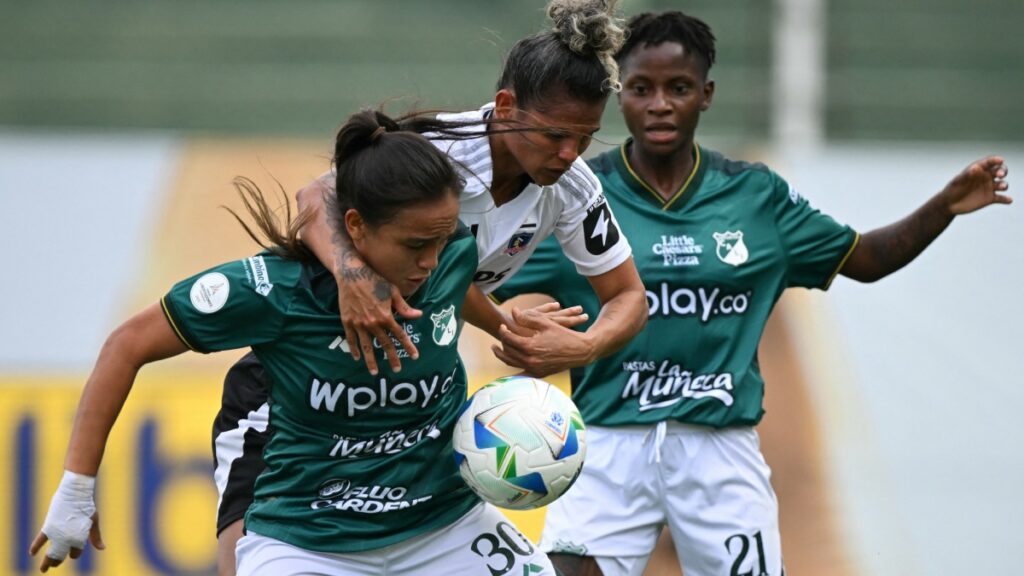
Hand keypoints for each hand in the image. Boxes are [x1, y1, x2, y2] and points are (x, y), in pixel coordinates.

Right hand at [29, 471, 104, 572]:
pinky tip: (32, 553)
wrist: (75, 493)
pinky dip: (35, 547)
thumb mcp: (93, 522)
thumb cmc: (86, 507)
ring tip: (45, 568)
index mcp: (80, 538)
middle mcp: (68, 539)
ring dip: (47, 562)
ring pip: (50, 553)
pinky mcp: (48, 527)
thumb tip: (103, 549)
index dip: (74, 553)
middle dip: (57, 562)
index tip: (73, 551)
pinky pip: (39, 541)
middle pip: (60, 557)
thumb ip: (95, 537)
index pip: (75, 553)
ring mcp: (57, 534)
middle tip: (54, 565)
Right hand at [336, 250, 421, 374]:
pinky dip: (354, 349)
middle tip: (397, 370)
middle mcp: (373, 323)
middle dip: (392, 358)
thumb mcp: (393, 292)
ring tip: (375, 372)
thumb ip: (405, 307)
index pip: (400, 335)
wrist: (352, 274)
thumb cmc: (375, 281)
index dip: (408, 346)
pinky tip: (357, 357)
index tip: (415, 357)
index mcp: (386, 316)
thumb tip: (419, 315)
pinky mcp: (347, 321)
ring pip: (367, 346)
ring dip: (371, 361)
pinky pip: (351, 339)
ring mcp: (359, 324)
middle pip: (385, 344)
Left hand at [491, 305, 594, 376]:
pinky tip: (509, 361)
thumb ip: (528, 318)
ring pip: (512, 363)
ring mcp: (534, 369)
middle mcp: (530, 360)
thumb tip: (513, 312)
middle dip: (502, 342)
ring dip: (502, 355)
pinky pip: (521, 372)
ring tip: (496, 348)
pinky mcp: (539, 374)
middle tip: (499, 335)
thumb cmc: (564, 335)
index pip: (509, 338)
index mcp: (530, 346)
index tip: (502, 325)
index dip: (503, 331)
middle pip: (508, 351)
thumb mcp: (546, 323)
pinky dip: (513, 366)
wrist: (580, 351)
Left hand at [941, 156, 1010, 215]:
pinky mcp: (990, 198)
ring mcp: (989, 187)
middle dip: (1002, 171)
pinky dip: (1006, 199)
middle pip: (1000, 171)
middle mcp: (986, 177)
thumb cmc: (952, 189)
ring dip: (1004, 184)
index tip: (1000, 160)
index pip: (990, 162)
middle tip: (1000, 174)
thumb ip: (967, 175)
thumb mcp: (957, 182)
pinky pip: (1001, 198)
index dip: (996, 160)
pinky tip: (1008, 200)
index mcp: (978, 169)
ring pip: (1002, 184)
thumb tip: (976, 168)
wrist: (949, 204)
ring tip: (1001, 187)